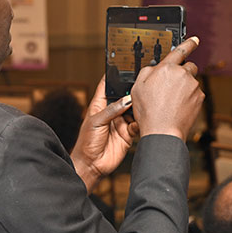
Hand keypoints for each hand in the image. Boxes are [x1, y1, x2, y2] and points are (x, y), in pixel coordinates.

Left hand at [71, 77, 133, 191]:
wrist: (92, 165)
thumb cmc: (86, 143)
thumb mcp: (96, 122)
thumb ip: (112, 110)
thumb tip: (126, 99)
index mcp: (100, 104)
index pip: (108, 85)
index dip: (115, 76)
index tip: (124, 67)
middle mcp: (112, 111)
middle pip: (124, 96)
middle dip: (132, 91)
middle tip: (141, 87)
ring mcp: (121, 121)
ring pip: (134, 109)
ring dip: (139, 107)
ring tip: (144, 103)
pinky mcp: (129, 133)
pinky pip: (138, 124)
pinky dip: (141, 121)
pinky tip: (143, 119)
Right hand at [131, 36, 203, 140]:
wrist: (163, 131)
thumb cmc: (149, 112)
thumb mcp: (137, 87)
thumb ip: (147, 72)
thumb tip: (155, 68)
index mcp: (166, 68)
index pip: (180, 50)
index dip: (188, 43)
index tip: (195, 39)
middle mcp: (182, 74)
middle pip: (188, 67)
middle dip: (182, 72)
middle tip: (172, 86)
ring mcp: (193, 86)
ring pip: (191, 82)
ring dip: (184, 87)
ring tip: (172, 101)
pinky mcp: (199, 98)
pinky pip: (195, 94)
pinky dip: (189, 98)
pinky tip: (178, 107)